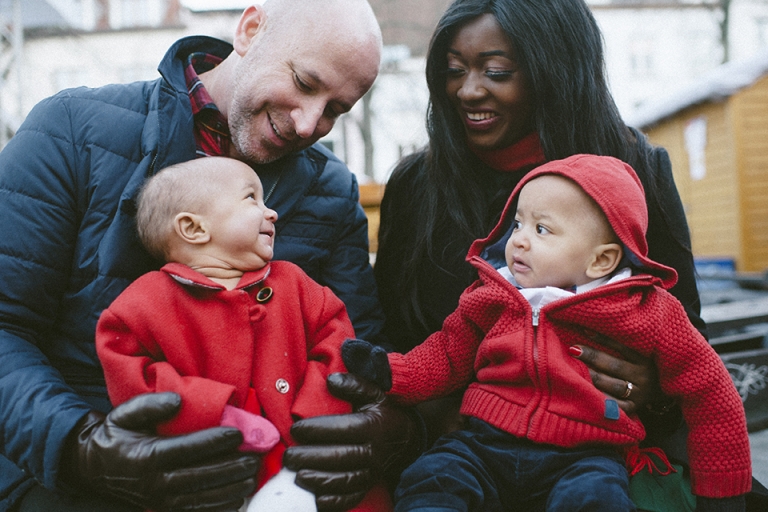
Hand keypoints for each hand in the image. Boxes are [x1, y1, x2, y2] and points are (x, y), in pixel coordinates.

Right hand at [61, 392, 260, 511]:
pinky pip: (196, 511)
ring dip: (230, 488)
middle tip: (255, 457)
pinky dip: (219, 506)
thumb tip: (178, 401)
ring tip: (252, 475)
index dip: (215, 442)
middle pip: (201, 476)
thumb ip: (151, 405)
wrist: (94, 466)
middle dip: (231, 467)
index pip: (188, 449)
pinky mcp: (165, 508)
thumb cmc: (116, 435)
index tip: (238, 433)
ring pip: (203, 497)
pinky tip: (238, 496)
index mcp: (148, 456)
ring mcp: (161, 499)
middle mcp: (156, 482)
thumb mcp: (125, 414)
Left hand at [283, 373, 422, 511]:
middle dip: (312, 458)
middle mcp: (374, 451)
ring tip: (297, 476)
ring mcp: (372, 471)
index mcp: (373, 426)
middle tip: (289, 456)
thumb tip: (331, 379)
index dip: (318, 430)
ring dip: (320, 480)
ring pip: (345, 480)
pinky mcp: (370, 484)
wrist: (407, 438)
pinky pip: (353, 496)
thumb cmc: (384, 413)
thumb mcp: (375, 394)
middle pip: (340, 457)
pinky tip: (317, 498)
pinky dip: (335, 500)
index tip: (296, 429)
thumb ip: (354, 385)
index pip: (343, 429)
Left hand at [570, 335, 663, 414]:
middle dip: (592, 357)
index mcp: (645, 359)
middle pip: (615, 366)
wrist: (661, 391)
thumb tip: (588, 328)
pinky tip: (585, 391)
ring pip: (613, 386)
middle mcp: (643, 376)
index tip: (585, 330)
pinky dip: (599, 398)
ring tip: (574, 370)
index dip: (603, 339)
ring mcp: (638, 394)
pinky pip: (614, 405)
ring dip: (593, 378)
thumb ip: (620, 344)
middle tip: (573, 350)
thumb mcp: (638, 353)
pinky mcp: (632, 408)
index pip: (623, 346)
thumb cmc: (641, 366)